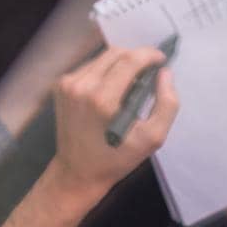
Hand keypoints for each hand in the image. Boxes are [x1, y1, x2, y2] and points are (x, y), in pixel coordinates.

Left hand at [51, 46, 178, 201]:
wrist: (78, 172)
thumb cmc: (117, 158)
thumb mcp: (152, 139)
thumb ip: (166, 104)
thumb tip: (165, 73)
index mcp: (102, 98)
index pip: (129, 61)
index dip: (148, 55)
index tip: (161, 58)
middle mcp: (81, 85)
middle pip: (115, 54)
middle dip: (136, 57)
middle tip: (150, 71)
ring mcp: (67, 83)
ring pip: (101, 58)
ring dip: (120, 63)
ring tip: (132, 82)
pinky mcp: (60, 85)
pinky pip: (89, 67)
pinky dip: (105, 71)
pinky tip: (112, 88)